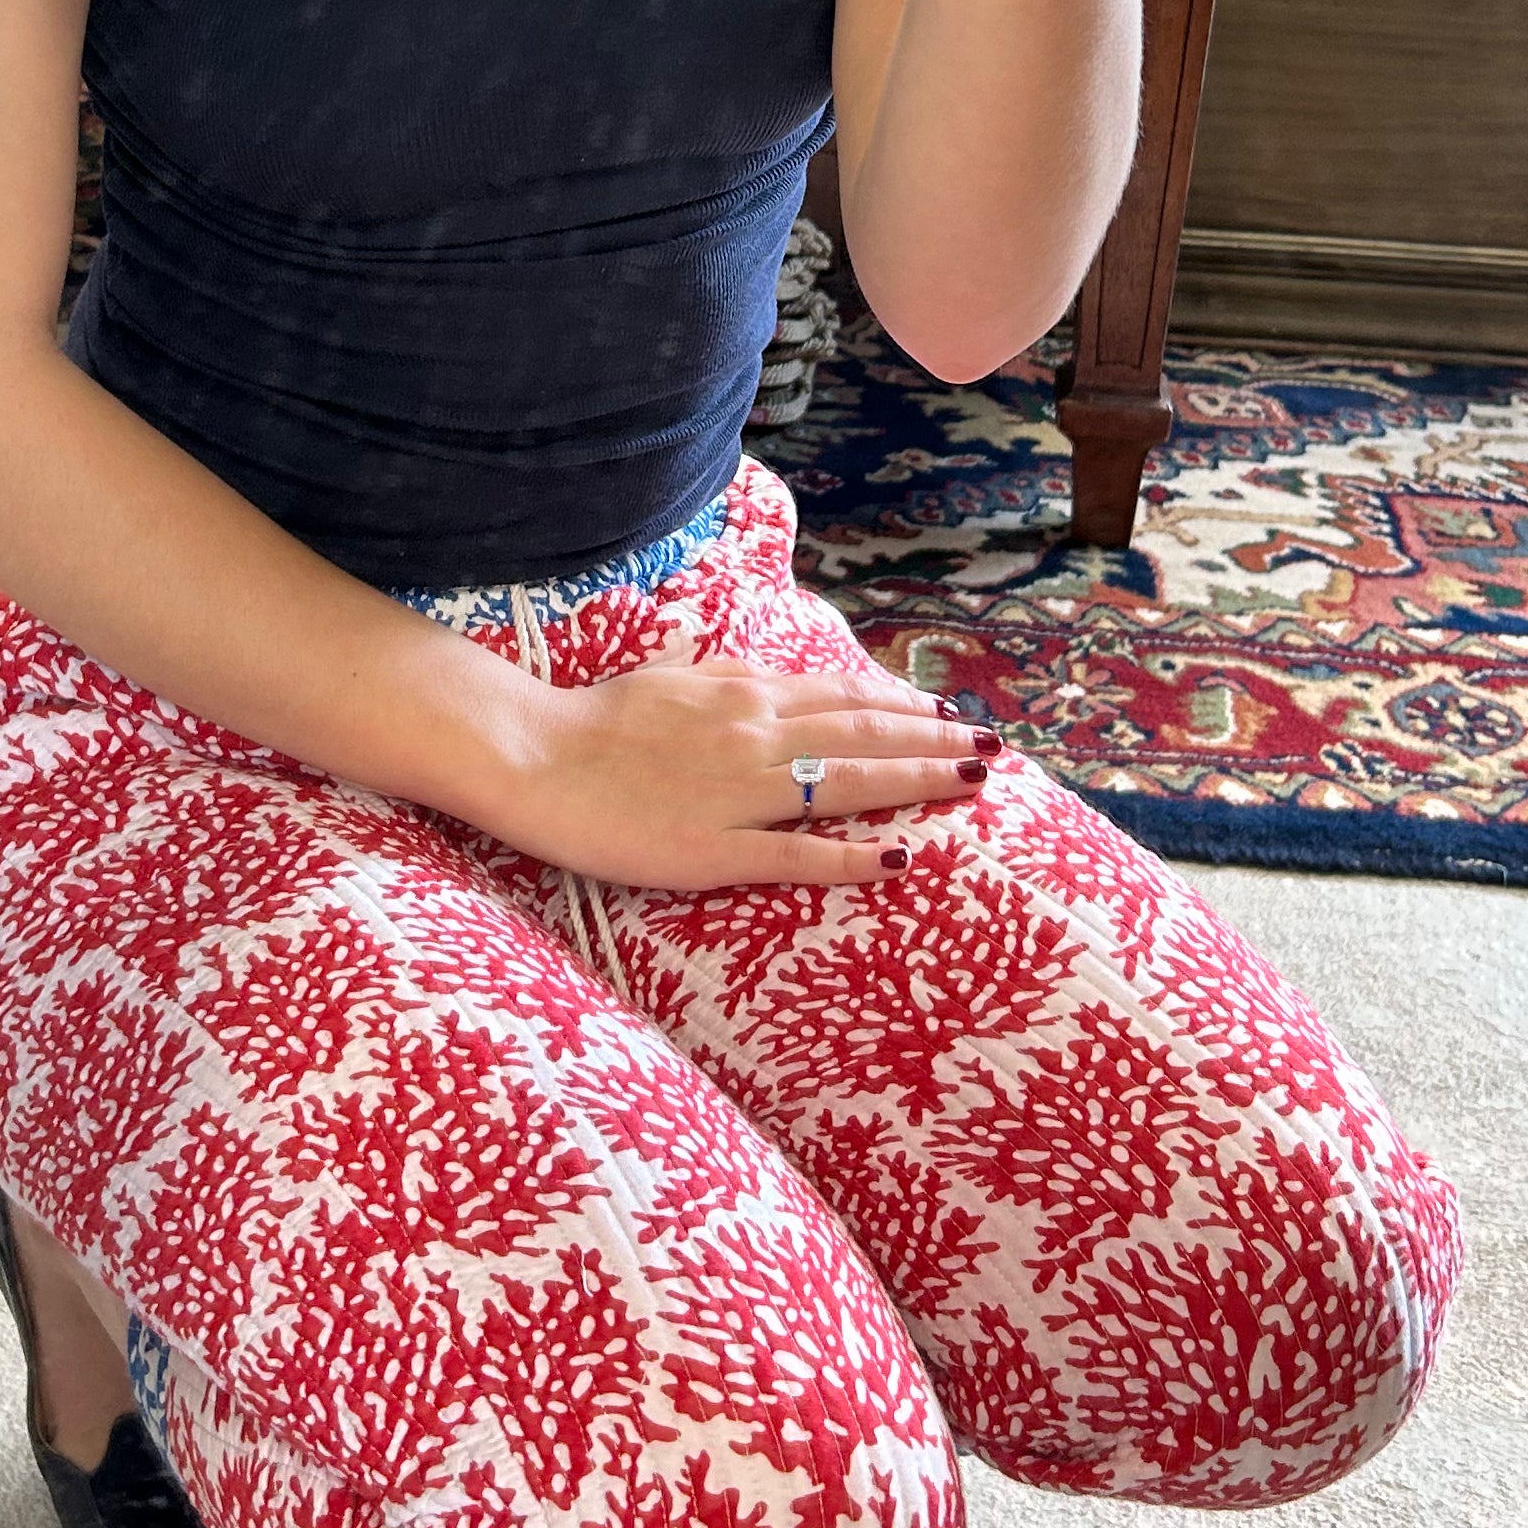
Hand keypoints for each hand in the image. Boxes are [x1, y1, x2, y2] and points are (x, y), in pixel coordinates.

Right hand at [479, 651, 990, 892]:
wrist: (533, 757)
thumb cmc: (590, 722)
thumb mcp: (666, 680)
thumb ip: (716, 677)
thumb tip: (748, 669)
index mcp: (743, 693)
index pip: (844, 696)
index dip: (902, 705)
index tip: (947, 711)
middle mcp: (756, 733)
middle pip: (866, 735)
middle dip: (936, 740)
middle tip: (994, 748)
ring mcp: (740, 793)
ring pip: (850, 783)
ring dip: (919, 781)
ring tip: (972, 783)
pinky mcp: (715, 849)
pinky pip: (798, 855)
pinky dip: (853, 857)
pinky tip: (901, 858)